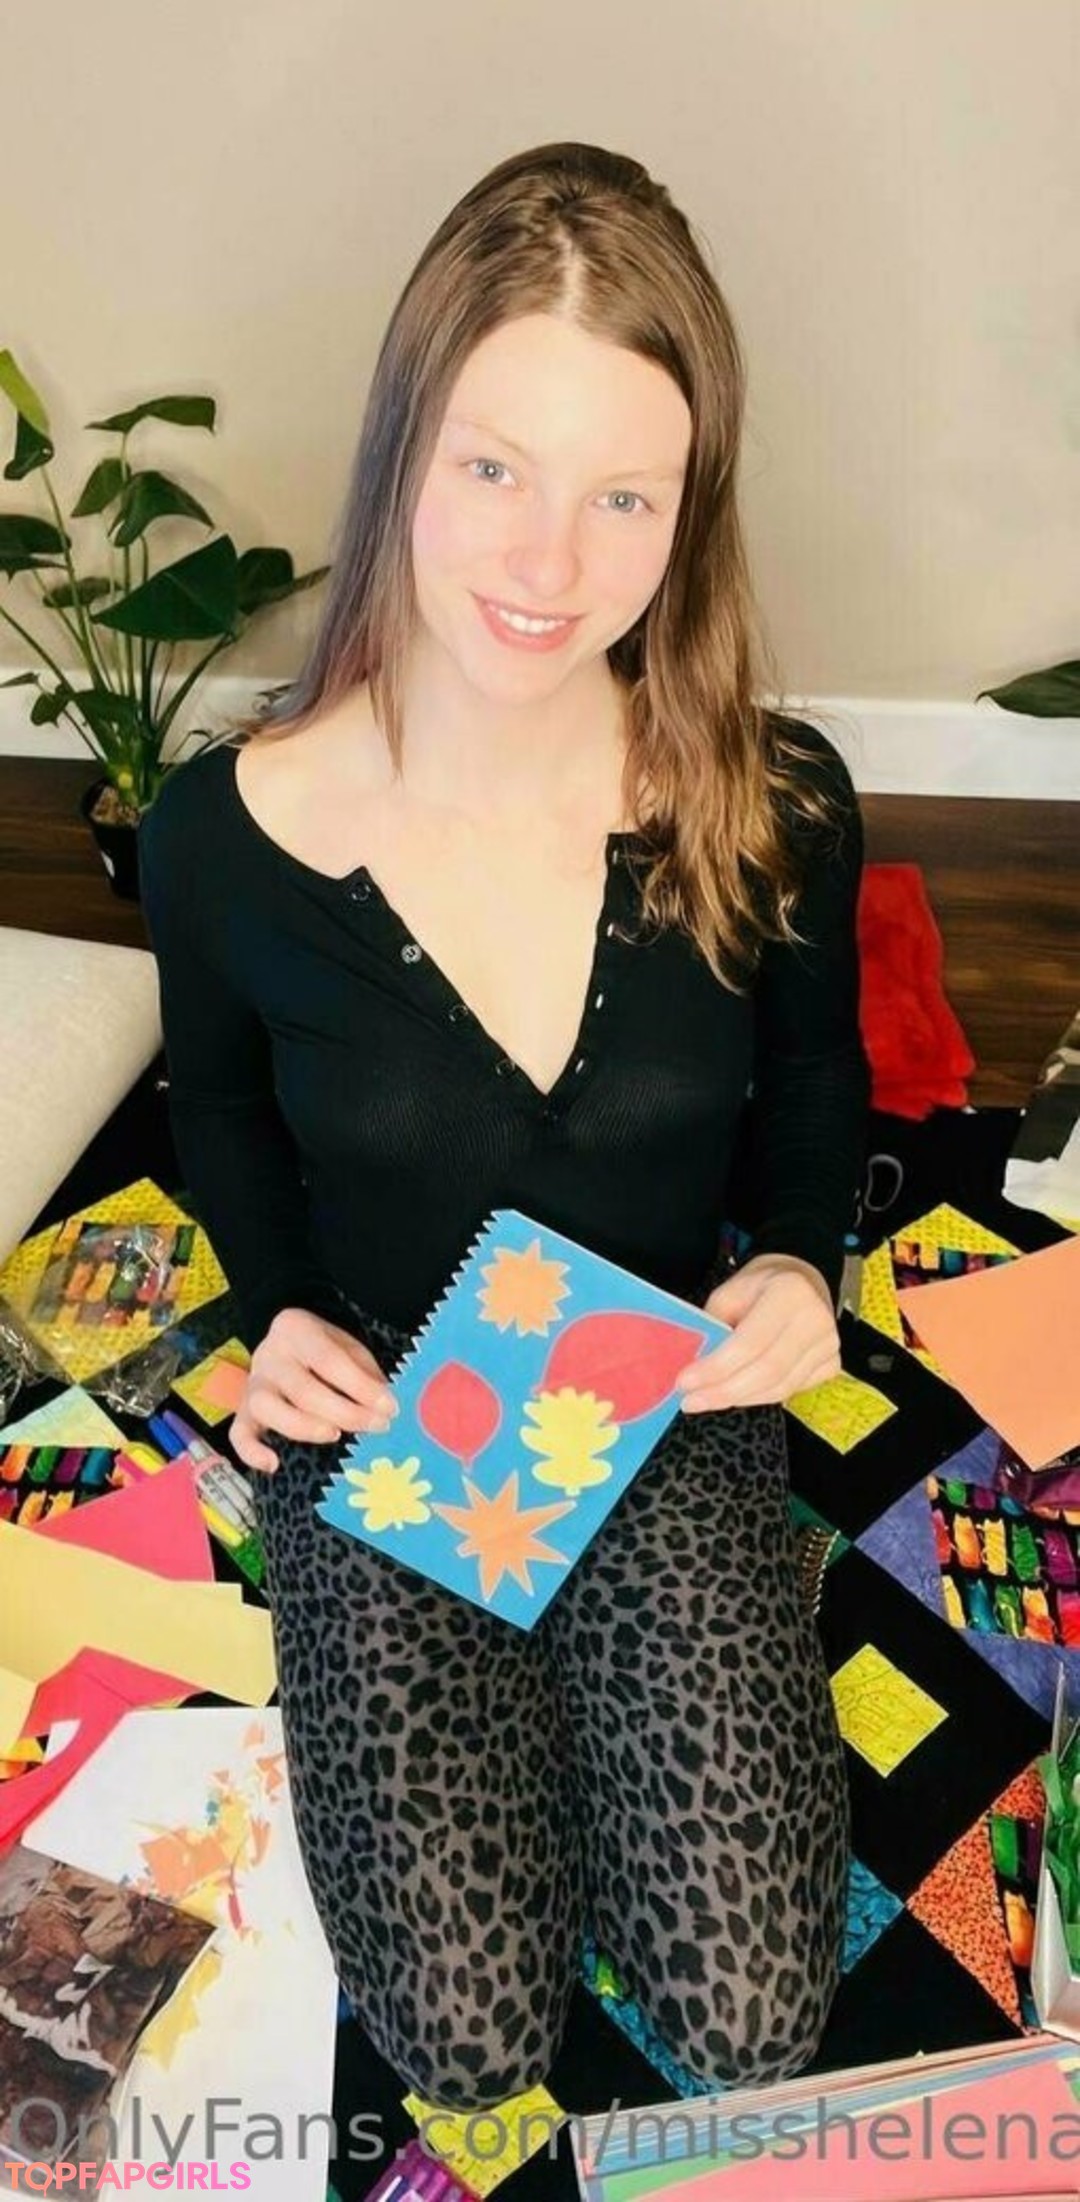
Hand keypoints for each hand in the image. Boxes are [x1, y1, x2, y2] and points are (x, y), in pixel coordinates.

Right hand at [230, 1307, 397, 1473]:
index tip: (389, 1407)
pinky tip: (274, 1464)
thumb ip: (364, 1372)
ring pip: (268, 1410)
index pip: (330, 1360)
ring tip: (335, 1435)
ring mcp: (253, 1383)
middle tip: (377, 1426)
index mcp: (296, 1328)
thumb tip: (383, 1406)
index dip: (361, 1387)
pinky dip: (251, 1452)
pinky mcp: (243, 1409)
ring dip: (305, 1427)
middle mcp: (269, 1354)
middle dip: (346, 1413)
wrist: (285, 1341)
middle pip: (303, 1390)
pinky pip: (238, 1433)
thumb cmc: (322, 1348)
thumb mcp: (347, 1346)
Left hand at [674, 1254, 839, 1411]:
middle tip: (690, 1401)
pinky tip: (736, 1392)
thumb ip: (713, 1327)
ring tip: (706, 1399)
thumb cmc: (761, 1287)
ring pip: (779, 1387)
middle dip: (723, 1391)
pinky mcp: (832, 1364)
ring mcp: (829, 1345)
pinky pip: (790, 1390)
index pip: (749, 1342)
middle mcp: (816, 1319)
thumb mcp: (729, 1293)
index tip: (685, 1382)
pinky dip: (758, 1396)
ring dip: (738, 1399)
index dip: (716, 1368)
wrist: (801, 1280)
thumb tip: (692, 1367)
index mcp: (790, 1292)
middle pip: (767, 1371)